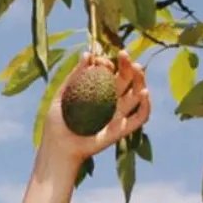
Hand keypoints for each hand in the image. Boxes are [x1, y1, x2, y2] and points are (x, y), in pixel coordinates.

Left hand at [39, 50, 150, 167]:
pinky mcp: (122, 129)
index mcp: (97, 92)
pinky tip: (144, 92)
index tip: (98, 60)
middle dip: (126, 65)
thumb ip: (74, 77)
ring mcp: (118, 115)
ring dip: (140, 79)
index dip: (107, 63)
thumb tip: (87, 54)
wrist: (58, 148)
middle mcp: (110, 102)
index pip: (109, 72)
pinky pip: (140, 117)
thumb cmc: (56, 124)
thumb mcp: (62, 96)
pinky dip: (146, 105)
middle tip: (123, 54)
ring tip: (137, 67)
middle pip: (125, 79)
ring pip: (137, 94)